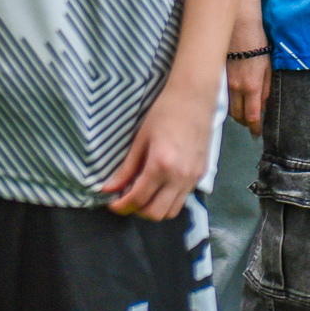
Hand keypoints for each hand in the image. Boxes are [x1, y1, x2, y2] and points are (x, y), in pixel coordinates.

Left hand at [102, 77, 215, 219]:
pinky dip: (168, 199)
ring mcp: (192, 178)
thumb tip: (108, 189)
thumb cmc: (164, 112)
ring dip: (154, 208)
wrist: (194, 97)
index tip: (112, 203)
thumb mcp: (141, 139)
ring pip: (171, 212)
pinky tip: (160, 185)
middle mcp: (179, 177)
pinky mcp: (201, 174)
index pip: (138, 199)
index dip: (121, 206)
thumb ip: (126, 168)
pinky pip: (182, 199)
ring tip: (144, 194)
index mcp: (161, 165)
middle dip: (137, 211)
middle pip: (155, 213)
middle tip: (126, 199)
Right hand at [227, 17, 271, 135]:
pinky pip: (221, 96)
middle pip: (238, 116)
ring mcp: (224, 82)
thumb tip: (264, 106)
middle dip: (245, 122)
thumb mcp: (268, 66)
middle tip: (251, 123)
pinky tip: (232, 100)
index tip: (257, 134)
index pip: (252, 116)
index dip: (255, 128)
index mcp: (252, 85)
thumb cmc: (257, 42)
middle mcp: (236, 87)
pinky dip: (227, 102)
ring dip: (236, 113)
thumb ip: (266, 88)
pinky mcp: (217, 76)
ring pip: (228, 108)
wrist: (239, 25)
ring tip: (242, 112)